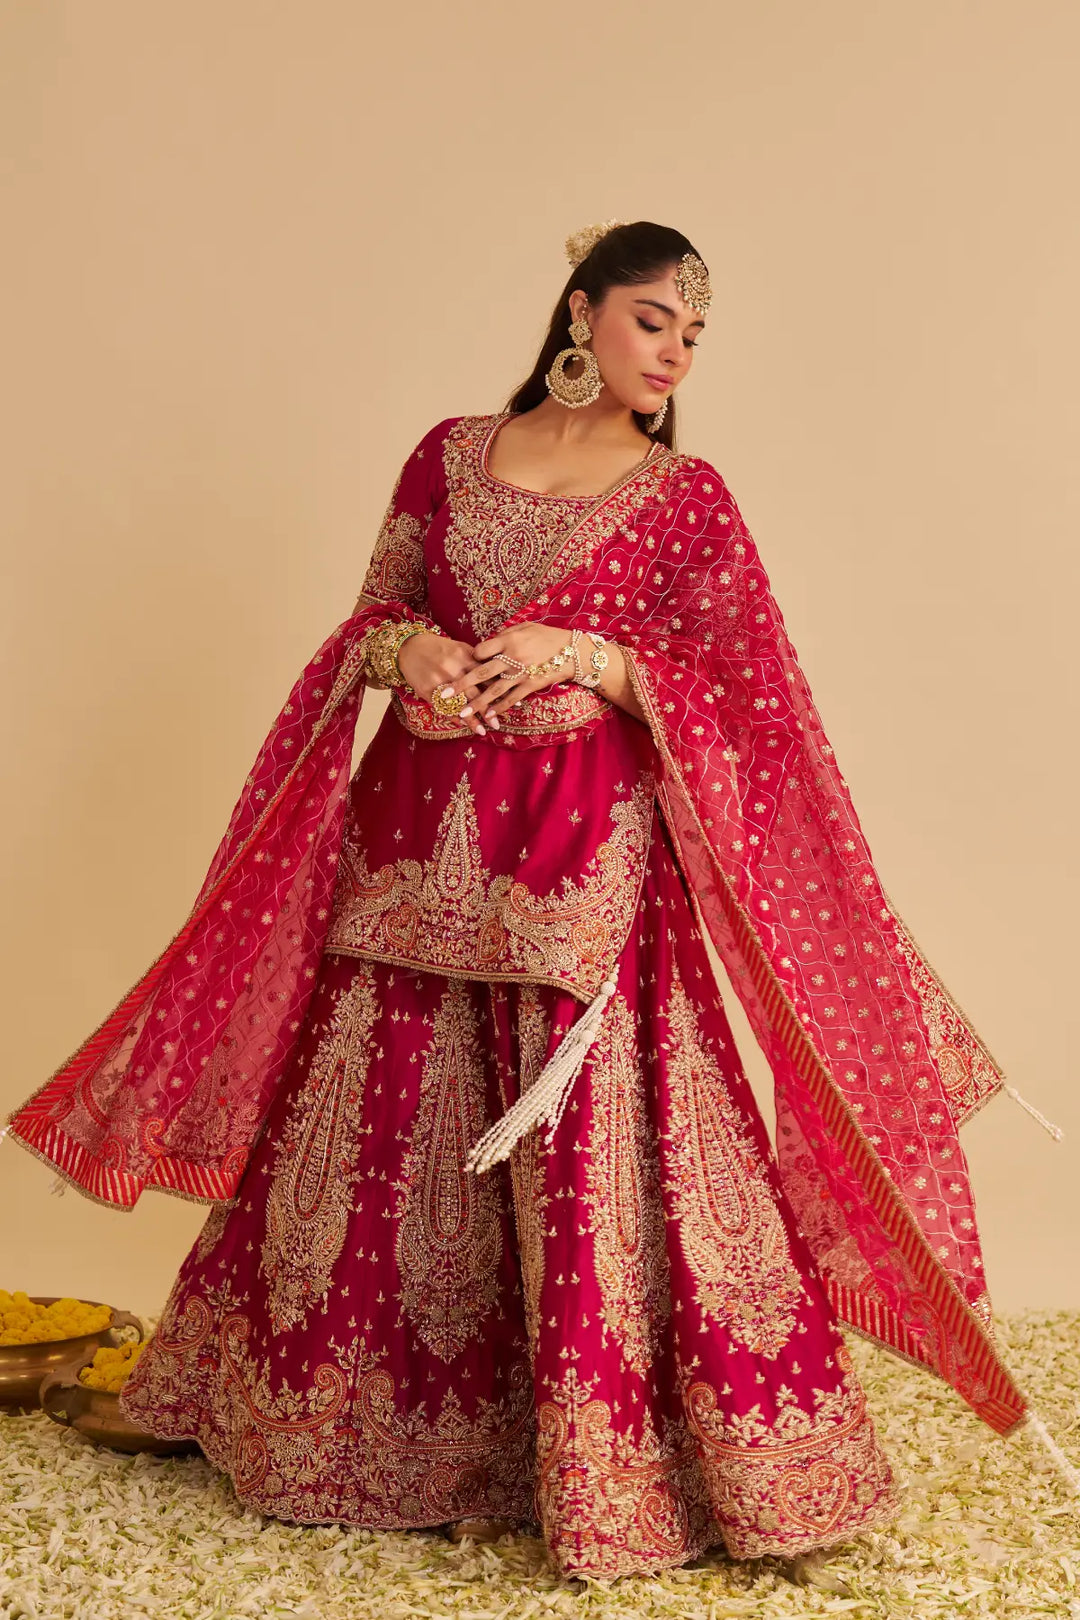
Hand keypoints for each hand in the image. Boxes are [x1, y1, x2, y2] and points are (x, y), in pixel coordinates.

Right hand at [395, 632, 490, 736]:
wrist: (409, 647)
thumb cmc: (438, 648)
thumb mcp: (459, 648)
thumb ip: (476, 660)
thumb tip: (498, 672)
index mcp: (464, 656)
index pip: (486, 675)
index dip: (499, 689)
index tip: (512, 701)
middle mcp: (453, 669)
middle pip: (474, 692)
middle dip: (487, 709)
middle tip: (498, 724)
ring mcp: (440, 681)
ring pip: (459, 703)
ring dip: (471, 719)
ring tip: (482, 731)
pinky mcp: (427, 690)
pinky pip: (442, 706)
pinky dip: (453, 717)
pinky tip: (462, 725)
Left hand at [434, 624, 583, 730]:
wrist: (573, 651)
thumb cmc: (548, 636)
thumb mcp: (526, 627)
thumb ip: (505, 635)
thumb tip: (487, 644)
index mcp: (508, 641)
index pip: (481, 650)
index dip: (472, 656)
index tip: (467, 662)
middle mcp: (512, 658)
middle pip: (481, 672)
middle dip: (461, 684)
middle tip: (444, 693)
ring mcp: (521, 674)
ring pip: (493, 691)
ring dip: (476, 703)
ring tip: (462, 712)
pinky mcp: (530, 685)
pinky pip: (511, 699)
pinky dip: (500, 708)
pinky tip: (489, 716)